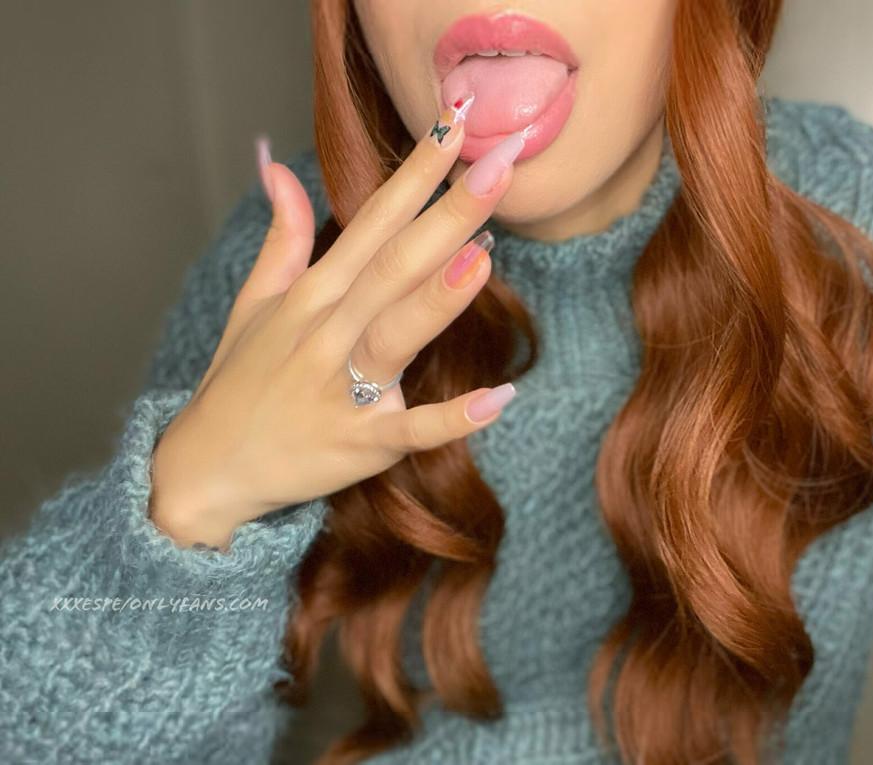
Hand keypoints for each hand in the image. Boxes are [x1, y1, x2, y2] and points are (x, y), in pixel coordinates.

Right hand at [150, 104, 524, 548]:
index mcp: (313, 294)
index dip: (415, 173)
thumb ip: (282, 237)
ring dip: (438, 299)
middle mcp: (327, 332)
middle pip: (394, 266)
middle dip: (448, 215)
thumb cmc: (240, 382)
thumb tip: (277, 166)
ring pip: (395, 336)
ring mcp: (341, 389)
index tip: (456, 124)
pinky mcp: (358, 444)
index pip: (373, 220)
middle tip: (501, 166)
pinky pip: (410, 430)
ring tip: (482, 257)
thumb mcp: (255, 303)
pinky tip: (499, 399)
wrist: (207, 471)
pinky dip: (452, 418)